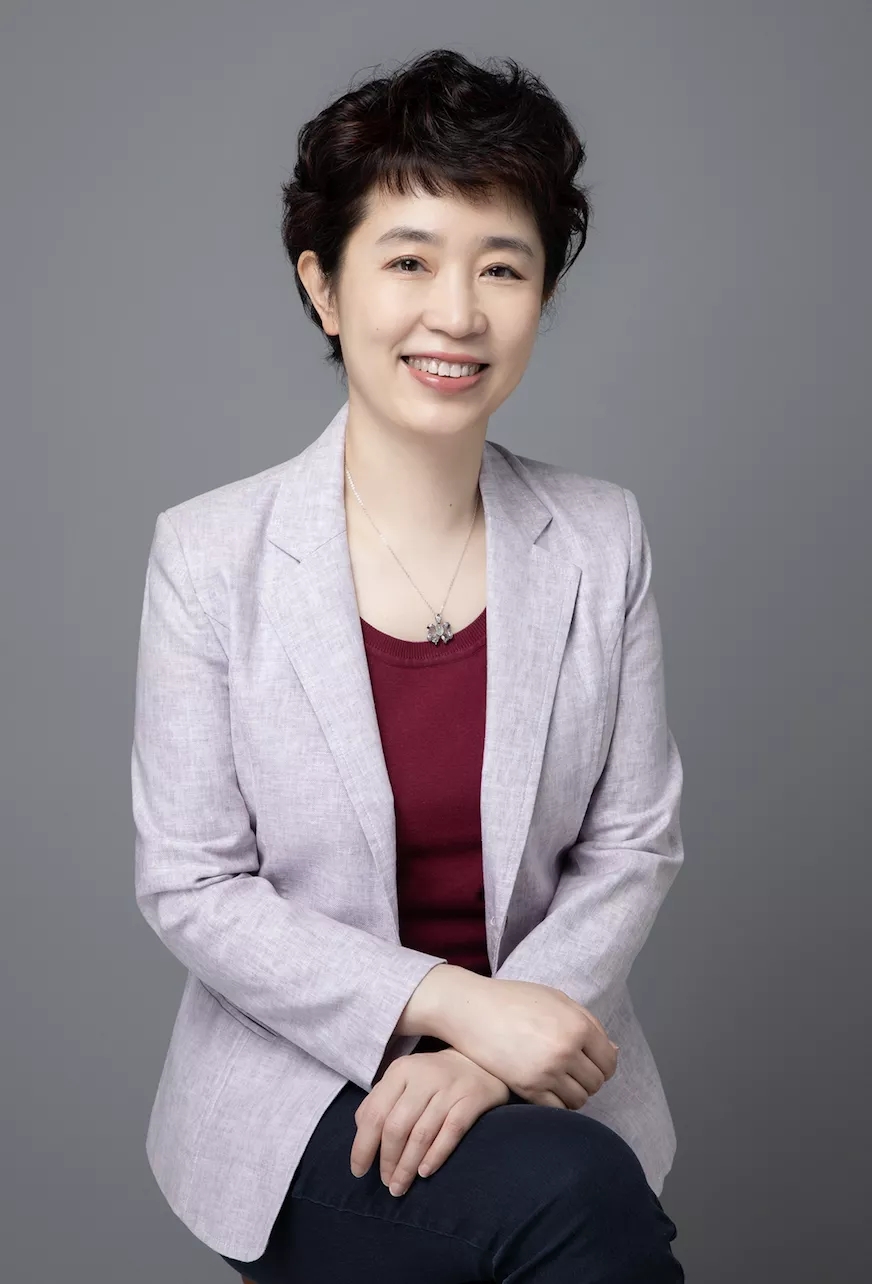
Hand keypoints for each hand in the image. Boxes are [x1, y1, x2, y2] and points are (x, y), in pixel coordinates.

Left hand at [350, 1047, 509, 1196]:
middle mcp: (423, 1077)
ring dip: (407, 1166)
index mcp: (400, 1071)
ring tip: (399, 1186)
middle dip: (387, 1160)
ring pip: (421, 1134)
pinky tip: (425, 1172)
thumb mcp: (404, 1079)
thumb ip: (380, 1100)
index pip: (374, 1113)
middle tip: (386, 1183)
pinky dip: (436, 1155)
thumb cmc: (433, 1078)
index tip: (358, 1171)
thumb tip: (360, 1132)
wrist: (480, 1062)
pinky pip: (451, 1132)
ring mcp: (449, 1088)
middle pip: (396, 1126)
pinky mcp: (472, 1099)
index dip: (363, 1146)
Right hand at [441, 975, 619, 1108]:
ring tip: (557, 1080)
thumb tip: (613, 1051)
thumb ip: (589, 1023)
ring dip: (572, 1093)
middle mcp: (566, 1050)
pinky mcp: (527, 1088)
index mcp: (578, 1025)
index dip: (603, 1065)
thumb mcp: (556, 999)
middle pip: (596, 1083)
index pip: (609, 1061)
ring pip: (579, 1100)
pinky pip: (557, 1109)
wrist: (471, 1009)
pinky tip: (545, 1088)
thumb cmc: (514, 1000)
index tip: (590, 1063)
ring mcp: (547, 1071)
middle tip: (570, 1070)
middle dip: (587, 1079)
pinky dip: (556, 1103)